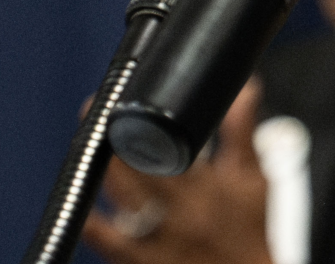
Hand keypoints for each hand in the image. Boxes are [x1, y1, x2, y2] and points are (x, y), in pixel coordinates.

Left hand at [82, 81, 274, 263]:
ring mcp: (157, 239)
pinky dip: (91, 222)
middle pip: (139, 167)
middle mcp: (179, 210)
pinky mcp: (140, 262)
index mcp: (207, 185)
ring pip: (121, 198)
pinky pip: (107, 241)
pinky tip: (81, 205)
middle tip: (98, 114)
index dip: (146, 120)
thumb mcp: (253, 178)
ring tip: (89, 147)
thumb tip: (246, 88)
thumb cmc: (250, 230)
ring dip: (103, 170)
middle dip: (117, 138)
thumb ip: (242, 132)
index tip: (129, 99)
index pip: (172, 144)